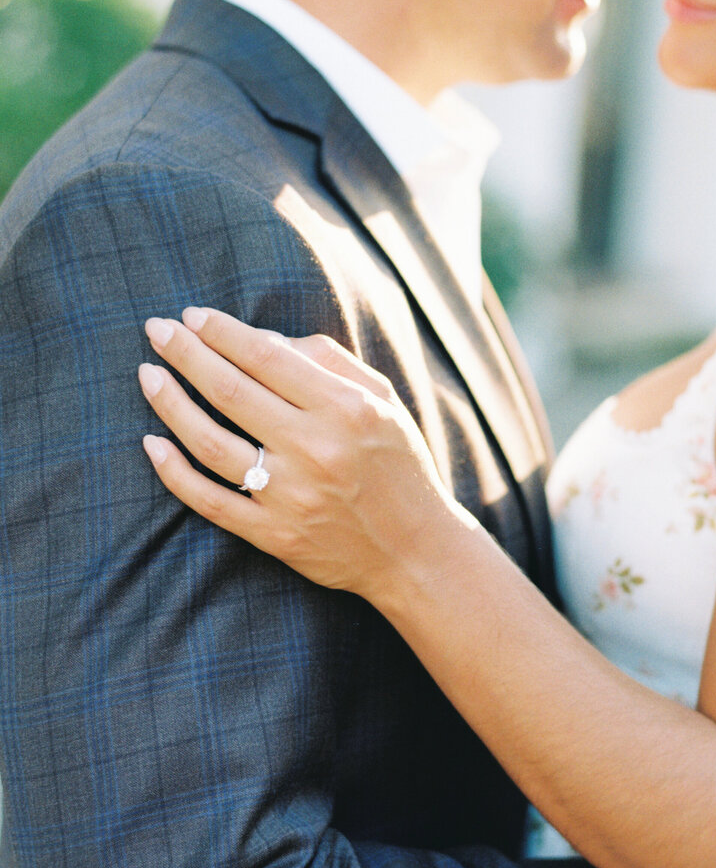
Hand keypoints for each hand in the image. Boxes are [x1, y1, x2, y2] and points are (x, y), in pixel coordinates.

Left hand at [137, 307, 460, 601]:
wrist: (416, 551)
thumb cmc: (399, 465)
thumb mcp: (383, 402)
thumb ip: (329, 362)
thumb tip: (260, 338)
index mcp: (347, 409)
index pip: (268, 357)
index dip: (223, 332)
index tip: (192, 316)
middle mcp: (316, 449)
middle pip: (231, 391)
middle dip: (186, 354)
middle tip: (157, 330)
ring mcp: (291, 496)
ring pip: (211, 442)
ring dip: (170, 404)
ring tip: (148, 376)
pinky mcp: (275, 535)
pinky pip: (209, 501)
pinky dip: (174, 472)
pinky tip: (153, 443)